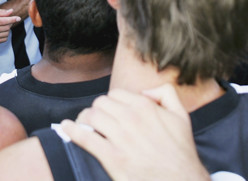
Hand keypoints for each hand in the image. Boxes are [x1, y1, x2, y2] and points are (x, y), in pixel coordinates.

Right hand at [0, 7, 20, 43]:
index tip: (18, 18)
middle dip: (10, 22)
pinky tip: (1, 30)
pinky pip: (4, 39)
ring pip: (6, 34)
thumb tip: (11, 12)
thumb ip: (1, 11)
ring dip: (8, 29)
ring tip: (3, 24)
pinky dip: (5, 34)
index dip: (12, 19)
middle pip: (6, 27)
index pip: (3, 21)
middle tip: (8, 19)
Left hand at [61, 85, 209, 180]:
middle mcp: (131, 118)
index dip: (111, 102)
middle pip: (100, 103)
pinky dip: (72, 131)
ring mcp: (121, 138)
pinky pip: (85, 138)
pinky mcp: (112, 158)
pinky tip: (66, 127)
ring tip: (83, 124)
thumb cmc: (180, 151)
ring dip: (84, 119)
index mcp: (145, 107)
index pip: (115, 94)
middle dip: (97, 110)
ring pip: (91, 116)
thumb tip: (145, 90)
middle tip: (96, 119)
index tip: (111, 112)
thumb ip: (166, 93)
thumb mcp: (181, 115)